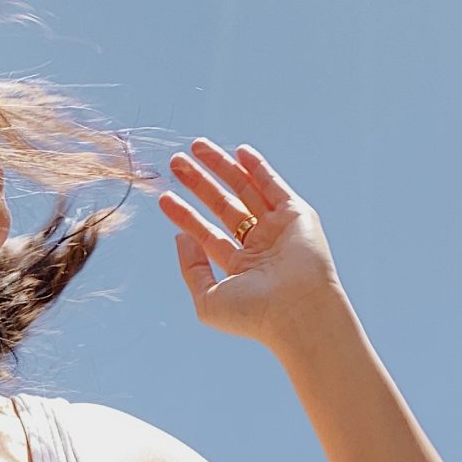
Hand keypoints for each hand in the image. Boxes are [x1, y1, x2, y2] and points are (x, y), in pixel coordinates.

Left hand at [158, 139, 343, 346]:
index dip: (185, 215)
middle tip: (175, 163)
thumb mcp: (208, 297)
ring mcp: (278, 229)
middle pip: (223, 206)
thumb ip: (191, 268)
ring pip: (245, 190)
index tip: (164, 197)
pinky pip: (274, 186)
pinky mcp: (297, 216)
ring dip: (222, 167)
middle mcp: (259, 246)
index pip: (207, 233)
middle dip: (199, 183)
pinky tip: (239, 152)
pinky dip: (258, 168)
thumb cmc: (253, 314)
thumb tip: (181, 236)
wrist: (296, 312)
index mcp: (239, 267)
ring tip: (196, 147)